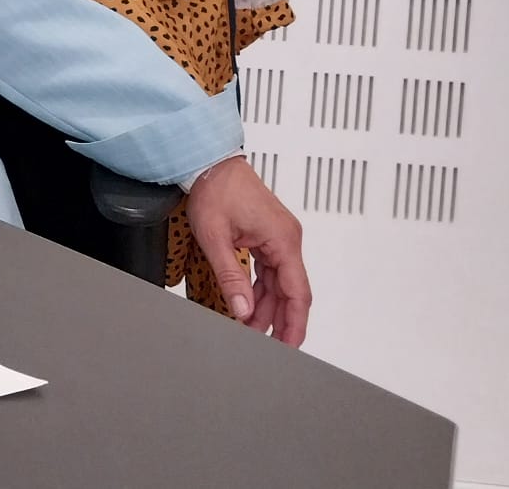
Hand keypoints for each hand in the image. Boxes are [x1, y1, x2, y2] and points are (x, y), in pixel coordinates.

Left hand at [185, 155, 311, 345]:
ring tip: (251, 328)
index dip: (295, 323)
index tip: (290, 345)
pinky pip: (269, 271)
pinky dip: (260, 290)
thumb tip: (242, 309)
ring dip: (267, 307)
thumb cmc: (216, 189)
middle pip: (291, 291)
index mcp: (283, 240)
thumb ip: (230, 276)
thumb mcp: (215, 237)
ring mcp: (278, 237)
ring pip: (279, 283)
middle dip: (280, 320)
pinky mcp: (268, 236)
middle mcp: (287, 239)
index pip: (297, 292)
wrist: (211, 163)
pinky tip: (249, 305)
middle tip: (268, 345)